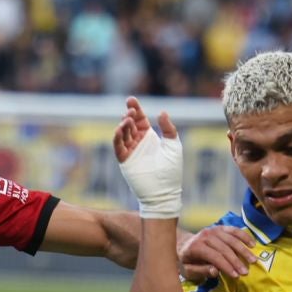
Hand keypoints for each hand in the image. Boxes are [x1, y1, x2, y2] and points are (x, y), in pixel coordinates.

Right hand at [113, 97, 182, 218]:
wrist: (164, 191)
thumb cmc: (171, 171)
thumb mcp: (173, 145)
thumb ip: (168, 129)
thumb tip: (161, 112)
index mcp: (149, 137)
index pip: (140, 120)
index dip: (135, 109)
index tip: (131, 99)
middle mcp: (138, 143)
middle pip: (130, 124)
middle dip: (129, 115)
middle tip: (130, 111)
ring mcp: (131, 152)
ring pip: (123, 134)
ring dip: (124, 125)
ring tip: (127, 119)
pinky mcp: (125, 161)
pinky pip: (118, 147)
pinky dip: (117, 137)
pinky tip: (120, 129)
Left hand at [180, 224, 255, 278]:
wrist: (182, 244)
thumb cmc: (186, 261)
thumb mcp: (188, 270)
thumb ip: (200, 271)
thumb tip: (215, 271)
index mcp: (196, 246)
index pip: (214, 256)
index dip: (226, 266)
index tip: (236, 276)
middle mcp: (205, 235)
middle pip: (225, 248)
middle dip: (236, 261)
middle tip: (246, 272)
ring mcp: (213, 230)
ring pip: (232, 239)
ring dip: (243, 250)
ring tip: (253, 261)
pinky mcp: (220, 228)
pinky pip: (234, 230)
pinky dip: (244, 236)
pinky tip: (253, 244)